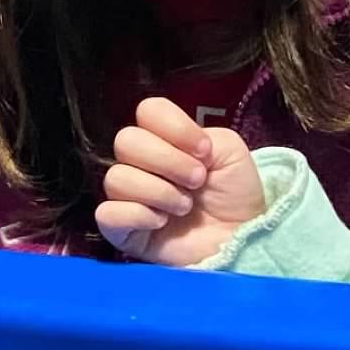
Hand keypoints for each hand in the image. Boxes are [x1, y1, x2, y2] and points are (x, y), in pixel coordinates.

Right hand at [95, 97, 266, 265]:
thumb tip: (176, 148)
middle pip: (126, 141)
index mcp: (166, 139)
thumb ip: (205, 135)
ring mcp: (128, 195)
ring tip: (185, 207)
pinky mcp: (121, 229)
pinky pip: (107, 212)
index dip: (175, 127)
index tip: (204, 151)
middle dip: (169, 161)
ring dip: (160, 192)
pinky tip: (162, 223)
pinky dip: (138, 216)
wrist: (242, 239)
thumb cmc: (235, 194)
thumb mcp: (231, 153)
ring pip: (117, 178)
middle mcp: (141, 162)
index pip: (149, 110)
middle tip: (197, 181)